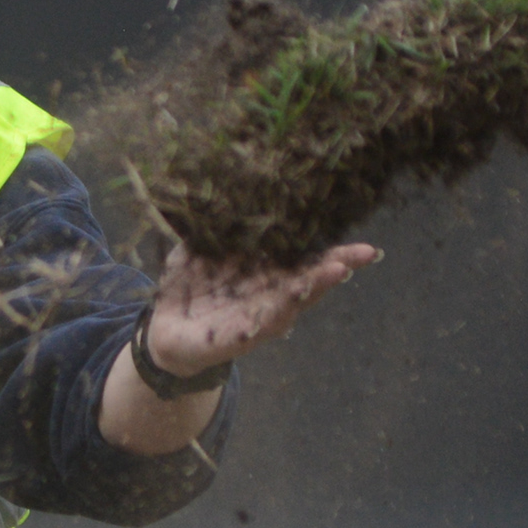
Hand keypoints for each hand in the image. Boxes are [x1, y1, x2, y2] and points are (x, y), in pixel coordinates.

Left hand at [138, 243, 381, 379]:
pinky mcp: (232, 340)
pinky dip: (268, 321)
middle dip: (336, 268)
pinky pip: (253, 330)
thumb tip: (231, 187)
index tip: (364, 246)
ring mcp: (255, 321)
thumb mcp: (202, 249)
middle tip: (363, 254)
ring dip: (312, 290)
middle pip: (309, 283)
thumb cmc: (191, 287)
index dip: (335, 254)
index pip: (306, 262)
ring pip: (290, 306)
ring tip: (335, 273)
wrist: (163, 329)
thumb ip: (220, 227)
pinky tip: (285, 315)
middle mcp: (269, 298)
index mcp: (267, 276)